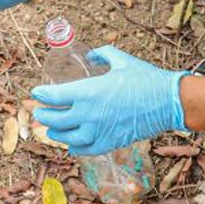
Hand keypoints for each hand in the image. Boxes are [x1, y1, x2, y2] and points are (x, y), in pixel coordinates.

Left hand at [32, 46, 189, 155]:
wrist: (169, 102)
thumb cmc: (145, 78)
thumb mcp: (121, 59)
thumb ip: (102, 53)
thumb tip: (91, 55)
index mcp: (89, 91)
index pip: (55, 96)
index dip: (42, 95)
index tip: (36, 93)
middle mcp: (90, 114)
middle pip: (56, 120)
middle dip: (44, 116)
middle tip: (39, 112)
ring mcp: (99, 131)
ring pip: (67, 138)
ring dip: (56, 134)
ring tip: (51, 130)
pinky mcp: (111, 143)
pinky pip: (86, 150)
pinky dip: (75, 148)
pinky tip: (71, 146)